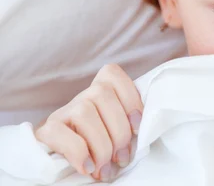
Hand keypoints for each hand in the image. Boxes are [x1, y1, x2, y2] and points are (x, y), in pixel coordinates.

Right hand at [35, 64, 142, 181]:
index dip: (129, 97)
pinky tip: (87, 167)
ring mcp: (61, 113)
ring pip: (84, 112)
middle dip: (119, 131)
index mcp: (99, 92)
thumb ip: (127, 124)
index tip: (137, 127)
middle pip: (102, 95)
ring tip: (105, 167)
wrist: (61, 162)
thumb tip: (140, 136)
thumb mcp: (116, 132)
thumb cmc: (99, 148)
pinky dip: (78, 152)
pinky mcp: (44, 131)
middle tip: (122, 158)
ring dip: (100, 144)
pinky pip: (59, 132)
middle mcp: (80, 98)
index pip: (111, 74)